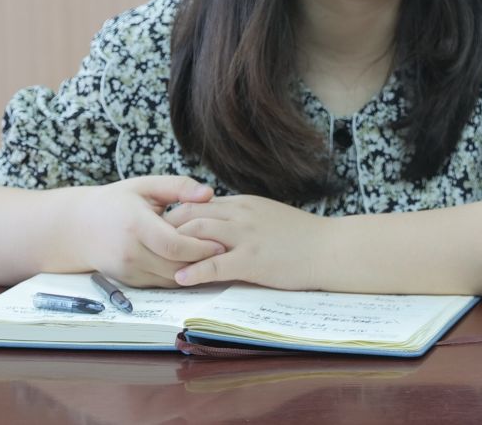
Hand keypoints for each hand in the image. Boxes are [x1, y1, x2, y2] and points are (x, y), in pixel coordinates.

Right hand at [62, 175, 223, 286]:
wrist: (77, 228)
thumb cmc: (115, 202)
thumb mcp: (145, 186)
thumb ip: (178, 187)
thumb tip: (209, 193)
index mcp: (135, 225)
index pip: (174, 244)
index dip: (200, 247)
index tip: (222, 244)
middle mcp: (129, 252)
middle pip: (175, 265)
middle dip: (203, 263)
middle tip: (228, 256)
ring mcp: (127, 270)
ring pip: (169, 279)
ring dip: (194, 274)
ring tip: (217, 264)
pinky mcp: (127, 282)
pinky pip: (160, 284)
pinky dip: (179, 278)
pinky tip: (196, 268)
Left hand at [171, 194, 327, 289]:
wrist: (330, 248)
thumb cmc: (304, 236)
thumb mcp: (269, 216)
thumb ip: (244, 218)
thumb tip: (219, 225)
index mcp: (245, 203)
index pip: (199, 202)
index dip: (177, 215)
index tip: (162, 230)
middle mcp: (241, 214)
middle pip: (190, 213)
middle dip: (167, 229)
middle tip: (151, 245)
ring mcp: (246, 236)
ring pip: (197, 234)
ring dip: (174, 248)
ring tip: (157, 262)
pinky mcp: (252, 260)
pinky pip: (214, 265)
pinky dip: (193, 271)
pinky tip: (180, 278)